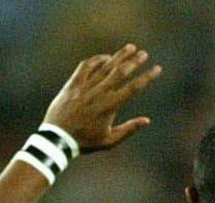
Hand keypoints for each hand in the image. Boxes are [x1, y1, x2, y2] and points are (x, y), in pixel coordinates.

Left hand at [41, 45, 159, 153]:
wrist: (57, 138)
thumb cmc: (84, 141)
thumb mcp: (109, 141)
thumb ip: (129, 129)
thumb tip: (147, 120)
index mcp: (110, 106)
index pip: (133, 88)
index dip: (147, 77)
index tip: (157, 69)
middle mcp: (99, 93)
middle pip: (120, 72)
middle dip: (134, 61)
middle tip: (144, 54)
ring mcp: (85, 87)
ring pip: (105, 66)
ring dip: (119, 56)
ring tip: (130, 47)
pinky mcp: (73, 84)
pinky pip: (86, 66)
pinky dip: (96, 60)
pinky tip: (106, 57)